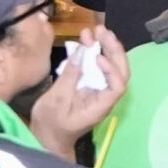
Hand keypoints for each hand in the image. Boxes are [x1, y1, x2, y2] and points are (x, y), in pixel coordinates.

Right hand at [29, 24, 128, 159]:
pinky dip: (95, 53)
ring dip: (105, 47)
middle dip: (113, 49)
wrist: (48, 137)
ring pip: (111, 66)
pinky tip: (87, 39)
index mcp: (101, 106)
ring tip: (96, 31)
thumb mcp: (57, 100)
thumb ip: (70, 76)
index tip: (98, 57)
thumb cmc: (52, 124)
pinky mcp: (91, 84)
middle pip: (119, 71)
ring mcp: (99, 90)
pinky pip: (98, 67)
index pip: (118, 86)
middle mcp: (105, 97)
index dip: (112, 70)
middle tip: (101, 31)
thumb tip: (81, 53)